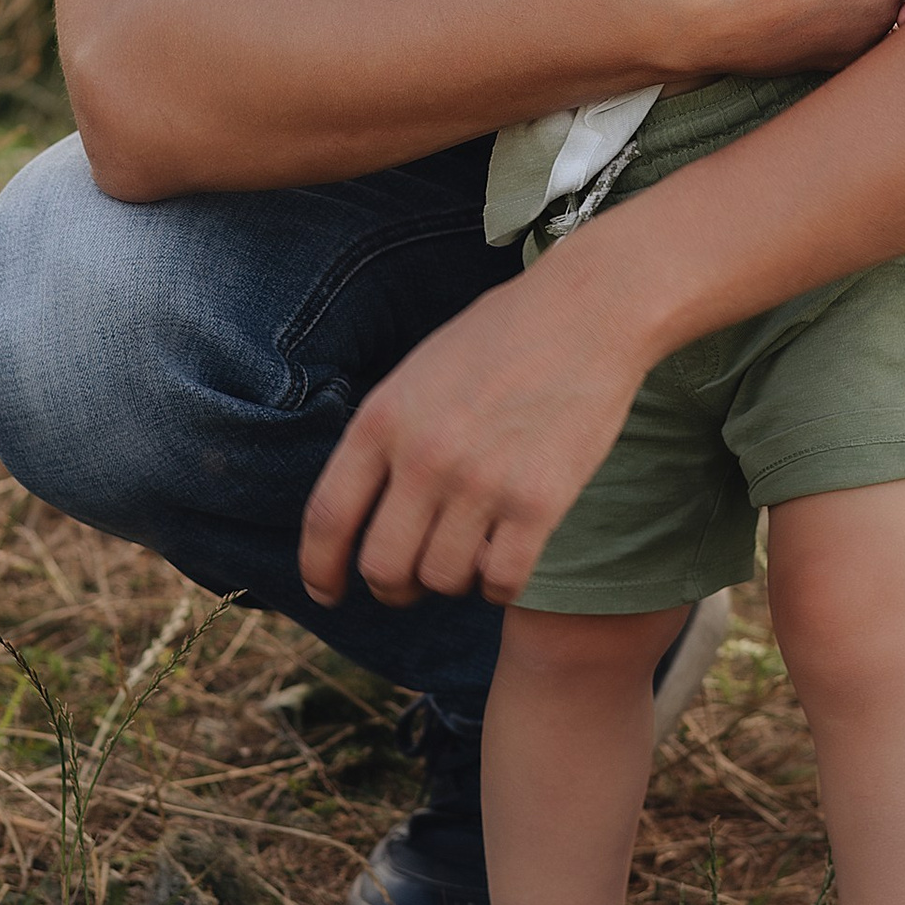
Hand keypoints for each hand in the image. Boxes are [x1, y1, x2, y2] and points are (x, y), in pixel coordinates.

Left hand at [302, 245, 643, 608]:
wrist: (585, 312)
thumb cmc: (500, 338)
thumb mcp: (417, 374)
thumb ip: (386, 438)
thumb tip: (362, 513)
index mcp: (383, 419)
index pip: (327, 518)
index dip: (319, 569)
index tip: (327, 592)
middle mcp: (424, 456)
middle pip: (381, 567)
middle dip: (392, 588)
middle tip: (409, 583)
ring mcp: (482, 482)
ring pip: (442, 580)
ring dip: (452, 580)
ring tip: (469, 552)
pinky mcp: (539, 502)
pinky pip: (502, 581)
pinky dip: (498, 585)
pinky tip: (505, 560)